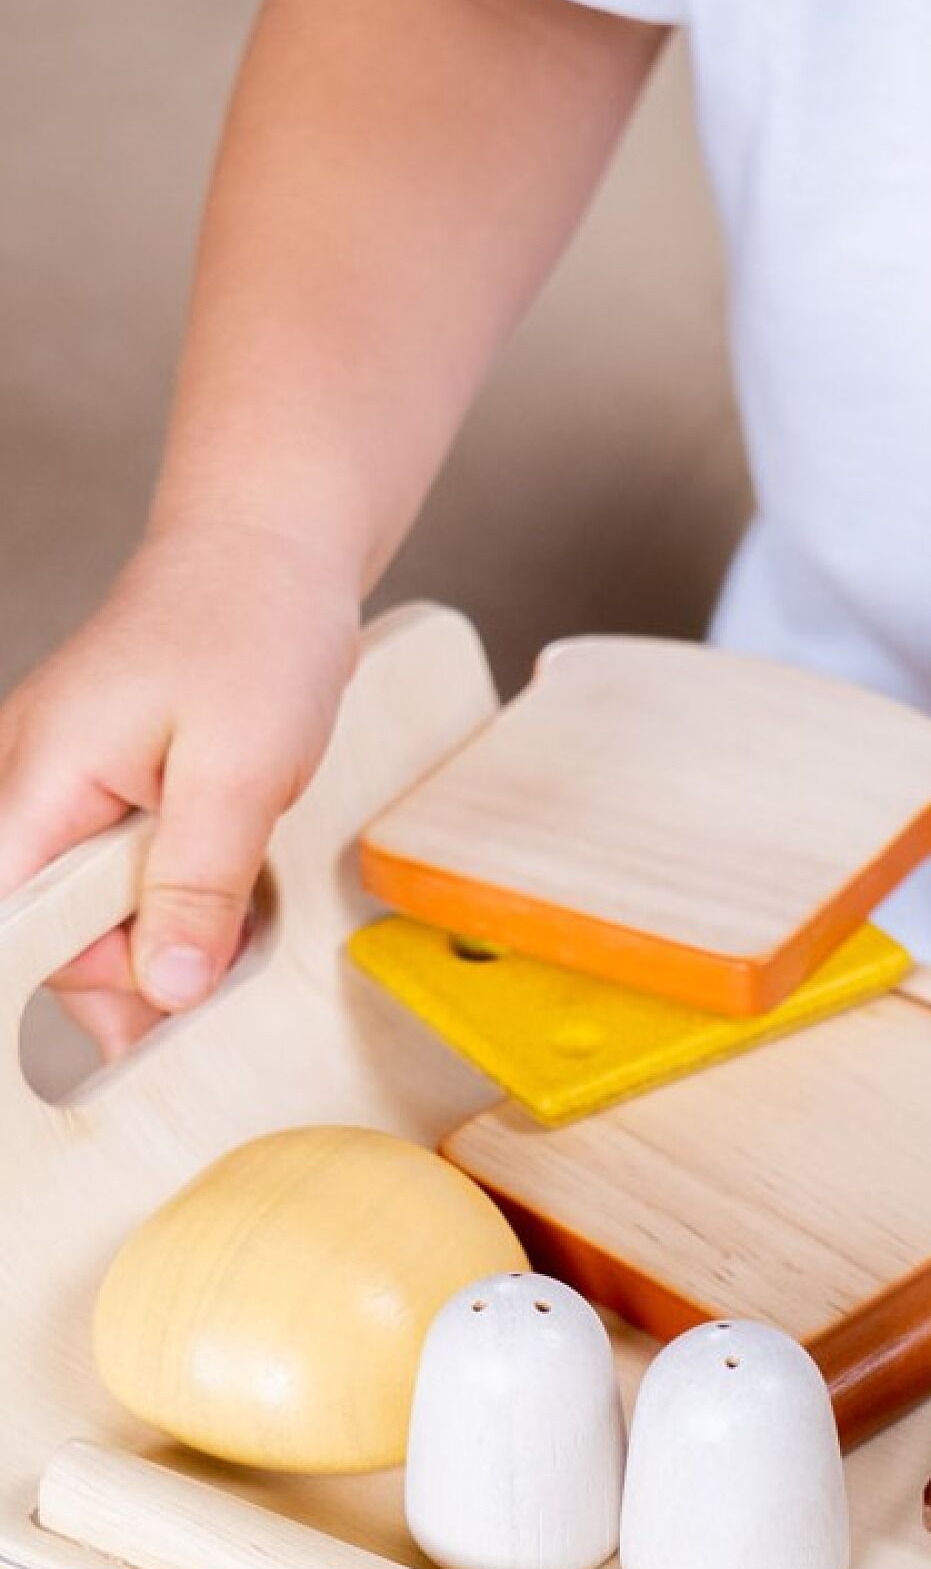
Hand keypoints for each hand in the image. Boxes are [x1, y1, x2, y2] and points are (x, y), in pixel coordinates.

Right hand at [0, 522, 358, 1055]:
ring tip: (245, 909)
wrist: (266, 555)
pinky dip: (178, 904)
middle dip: (143, 969)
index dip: (71, 981)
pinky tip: (231, 891)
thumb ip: (198, 885)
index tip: (149, 1014)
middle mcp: (26, 797)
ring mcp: (59, 800)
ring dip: (170, 939)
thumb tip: (167, 989)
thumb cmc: (251, 635)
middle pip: (51, 943)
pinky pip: (119, 888)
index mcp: (35, 787)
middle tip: (234, 956)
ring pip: (92, 924)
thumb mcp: (242, 770)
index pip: (8, 931)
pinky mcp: (99, 804)